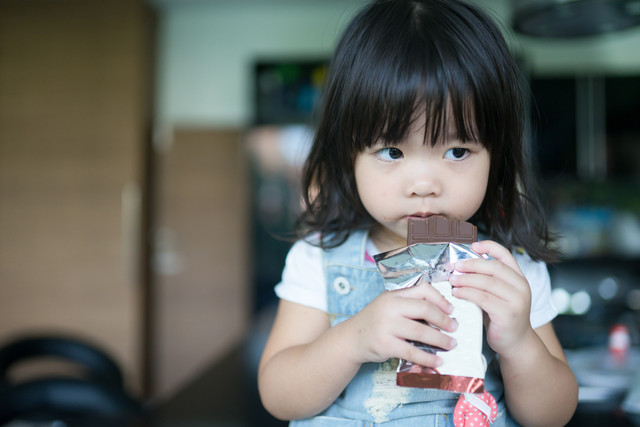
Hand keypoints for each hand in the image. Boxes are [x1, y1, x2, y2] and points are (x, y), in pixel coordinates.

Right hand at [346, 280, 458, 367]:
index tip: (452, 310)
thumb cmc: (376, 321)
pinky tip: (437, 361)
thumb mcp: (390, 306)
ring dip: (440, 339)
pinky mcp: (385, 344)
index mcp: (393, 295)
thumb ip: (410, 305)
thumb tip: (443, 314)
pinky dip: (427, 357)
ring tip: (451, 344)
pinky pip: (412, 351)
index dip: (440, 299)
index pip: (422, 289)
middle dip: (444, 319)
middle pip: (424, 309)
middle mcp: (390, 307)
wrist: (352, 338)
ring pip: (421, 331)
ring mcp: (386, 326)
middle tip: (455, 328)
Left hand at [450, 240, 534, 357]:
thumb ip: (488, 280)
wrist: (515, 343)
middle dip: (470, 264)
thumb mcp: (498, 294)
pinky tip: (457, 293)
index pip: (505, 255)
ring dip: (466, 279)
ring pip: (487, 282)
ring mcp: (517, 300)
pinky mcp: (508, 314)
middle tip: (454, 267)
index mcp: (519, 278)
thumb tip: (461, 265)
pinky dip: (467, 293)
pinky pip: (483, 298)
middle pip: (493, 267)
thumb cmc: (501, 316)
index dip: (489, 246)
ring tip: (452, 280)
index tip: (472, 245)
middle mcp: (521, 286)